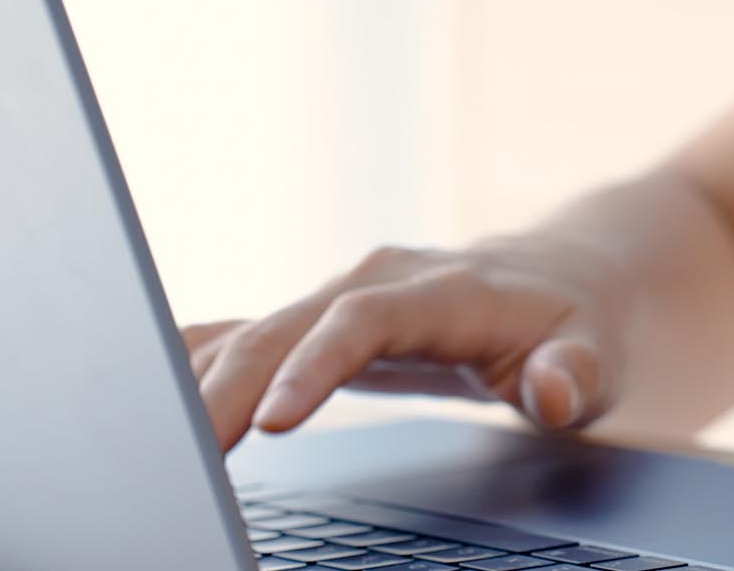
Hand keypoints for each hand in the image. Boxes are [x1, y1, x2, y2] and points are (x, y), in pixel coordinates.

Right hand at [183, 239, 628, 450]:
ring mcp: (341, 295)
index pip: (366, 320)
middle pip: (288, 327)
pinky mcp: (319, 320)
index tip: (272, 421)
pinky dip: (191, 363)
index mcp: (444, 289)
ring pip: (253, 332)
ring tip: (140, 439)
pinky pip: (244, 336)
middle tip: (178, 454)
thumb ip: (575, 373)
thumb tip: (554, 388)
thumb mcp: (597, 356)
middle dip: (228, 388)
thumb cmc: (575, 328)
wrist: (563, 281)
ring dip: (193, 380)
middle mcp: (380, 281)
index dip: (316, 365)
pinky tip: (136, 392)